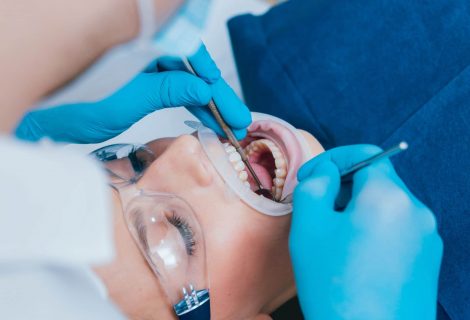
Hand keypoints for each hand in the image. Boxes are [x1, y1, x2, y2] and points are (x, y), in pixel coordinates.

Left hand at [15, 44, 250, 142]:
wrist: (51, 118)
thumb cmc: (80, 104)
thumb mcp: (131, 98)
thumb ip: (169, 90)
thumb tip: (204, 89)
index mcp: (143, 42)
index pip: (190, 53)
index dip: (213, 79)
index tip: (230, 104)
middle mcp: (147, 50)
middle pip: (191, 69)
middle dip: (216, 97)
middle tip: (238, 121)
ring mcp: (145, 66)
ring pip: (185, 81)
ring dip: (206, 103)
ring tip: (227, 126)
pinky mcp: (142, 82)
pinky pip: (173, 90)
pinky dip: (189, 104)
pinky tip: (204, 117)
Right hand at [290, 145, 442, 319]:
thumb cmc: (334, 284)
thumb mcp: (309, 226)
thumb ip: (314, 185)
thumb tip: (327, 174)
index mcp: (389, 196)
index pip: (364, 154)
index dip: (332, 160)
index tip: (309, 178)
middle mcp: (417, 211)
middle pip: (376, 181)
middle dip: (342, 188)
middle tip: (316, 210)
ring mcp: (427, 238)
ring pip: (385, 206)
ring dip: (356, 210)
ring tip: (333, 238)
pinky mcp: (428, 261)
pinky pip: (397, 230)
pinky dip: (373, 230)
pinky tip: (354, 256)